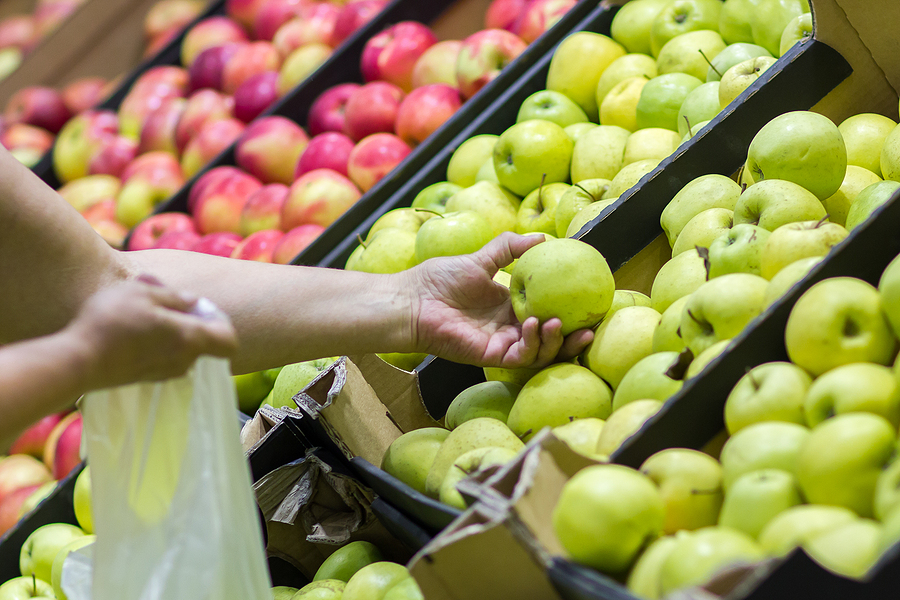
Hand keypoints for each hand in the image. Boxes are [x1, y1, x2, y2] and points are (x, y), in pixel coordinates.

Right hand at [63, 275, 237, 390]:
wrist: (77, 362)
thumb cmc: (112, 322)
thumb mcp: (142, 292)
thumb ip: (174, 296)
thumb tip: (193, 302)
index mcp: (191, 339)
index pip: (229, 340)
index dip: (220, 320)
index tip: (198, 307)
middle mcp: (185, 361)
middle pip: (203, 341)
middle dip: (188, 319)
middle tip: (161, 302)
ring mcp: (166, 373)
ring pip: (181, 348)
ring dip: (169, 330)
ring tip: (139, 312)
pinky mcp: (147, 378)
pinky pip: (163, 357)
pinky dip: (155, 343)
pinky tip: (129, 330)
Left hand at [405, 232, 593, 368]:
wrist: (413, 299)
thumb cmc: (439, 279)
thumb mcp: (481, 258)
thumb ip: (510, 248)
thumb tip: (542, 236)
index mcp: (510, 308)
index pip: (548, 315)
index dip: (570, 314)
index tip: (591, 304)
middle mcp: (510, 329)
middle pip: (551, 341)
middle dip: (573, 339)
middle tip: (591, 327)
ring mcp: (501, 345)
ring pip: (539, 353)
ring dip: (554, 341)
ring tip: (558, 322)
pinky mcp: (490, 357)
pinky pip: (519, 358)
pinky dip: (531, 344)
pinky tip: (534, 326)